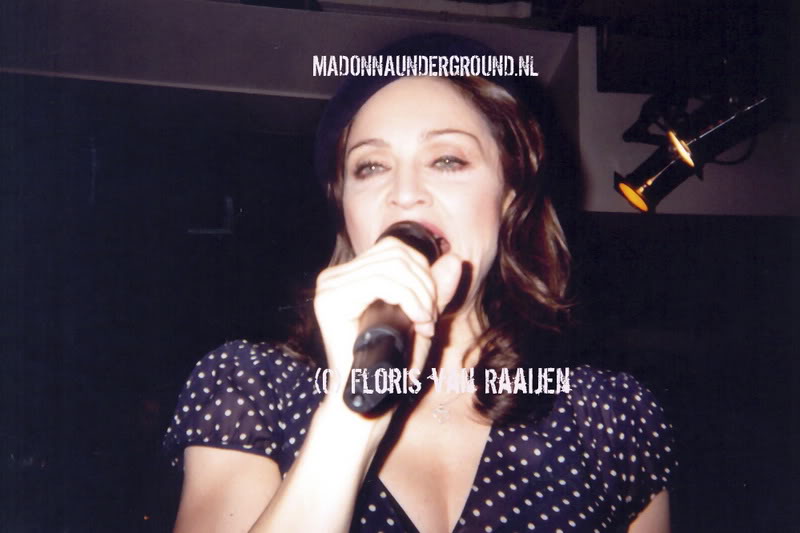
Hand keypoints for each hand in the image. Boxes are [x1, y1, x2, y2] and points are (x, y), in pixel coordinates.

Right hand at [314, 236, 461, 394]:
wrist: (369, 397)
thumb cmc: (391, 361)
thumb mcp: (419, 318)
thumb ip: (436, 288)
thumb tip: (455, 259)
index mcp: (349, 275)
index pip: (394, 248)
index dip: (423, 271)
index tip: (431, 307)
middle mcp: (334, 277)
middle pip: (395, 254)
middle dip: (425, 285)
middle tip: (430, 320)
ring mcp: (329, 287)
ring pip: (392, 267)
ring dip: (420, 297)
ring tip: (424, 325)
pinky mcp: (330, 301)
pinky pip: (380, 283)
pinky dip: (409, 301)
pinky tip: (416, 323)